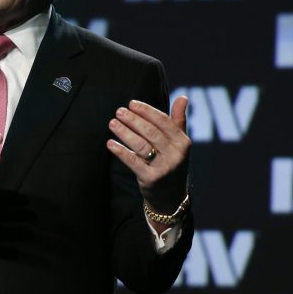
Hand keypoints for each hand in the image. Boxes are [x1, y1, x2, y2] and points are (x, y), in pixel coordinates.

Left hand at [106, 97, 190, 216]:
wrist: (170, 196)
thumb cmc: (171, 162)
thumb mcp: (179, 143)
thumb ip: (178, 120)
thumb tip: (183, 97)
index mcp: (183, 142)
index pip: (163, 121)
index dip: (147, 111)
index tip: (131, 103)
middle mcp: (176, 154)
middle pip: (151, 132)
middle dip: (133, 120)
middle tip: (118, 111)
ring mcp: (164, 167)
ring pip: (141, 145)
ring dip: (125, 132)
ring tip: (112, 123)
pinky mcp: (151, 179)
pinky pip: (133, 161)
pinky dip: (120, 151)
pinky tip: (110, 143)